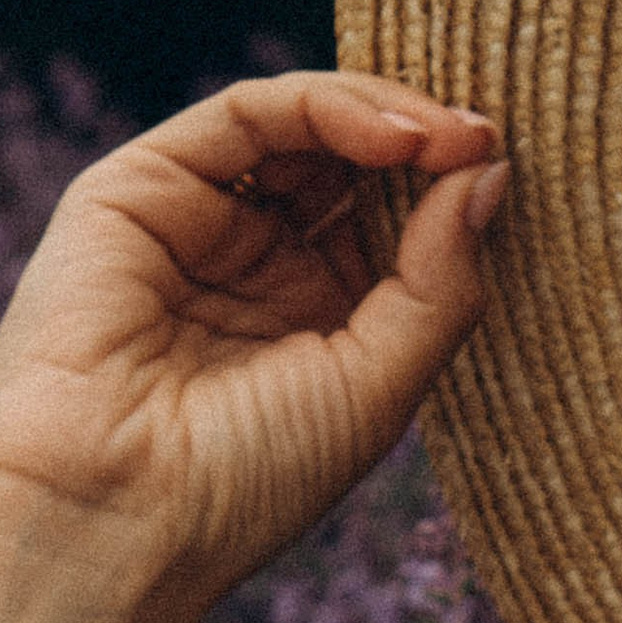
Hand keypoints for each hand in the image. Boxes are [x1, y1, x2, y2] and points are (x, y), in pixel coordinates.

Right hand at [0, 73, 506, 622]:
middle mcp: (260, 267)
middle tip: (486, 135)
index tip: (506, 169)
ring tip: (447, 134)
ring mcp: (201, 223)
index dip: (453, 193)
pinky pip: (245, 117)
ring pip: (305, 130)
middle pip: (355, 167)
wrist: (114, 515)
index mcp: (319, 323)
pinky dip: (324, 108)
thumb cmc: (249, 481)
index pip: (397, 227)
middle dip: (427, 142)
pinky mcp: (140, 188)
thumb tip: (489, 171)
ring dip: (386, 116)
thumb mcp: (379, 388)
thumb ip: (440, 282)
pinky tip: (393, 135)